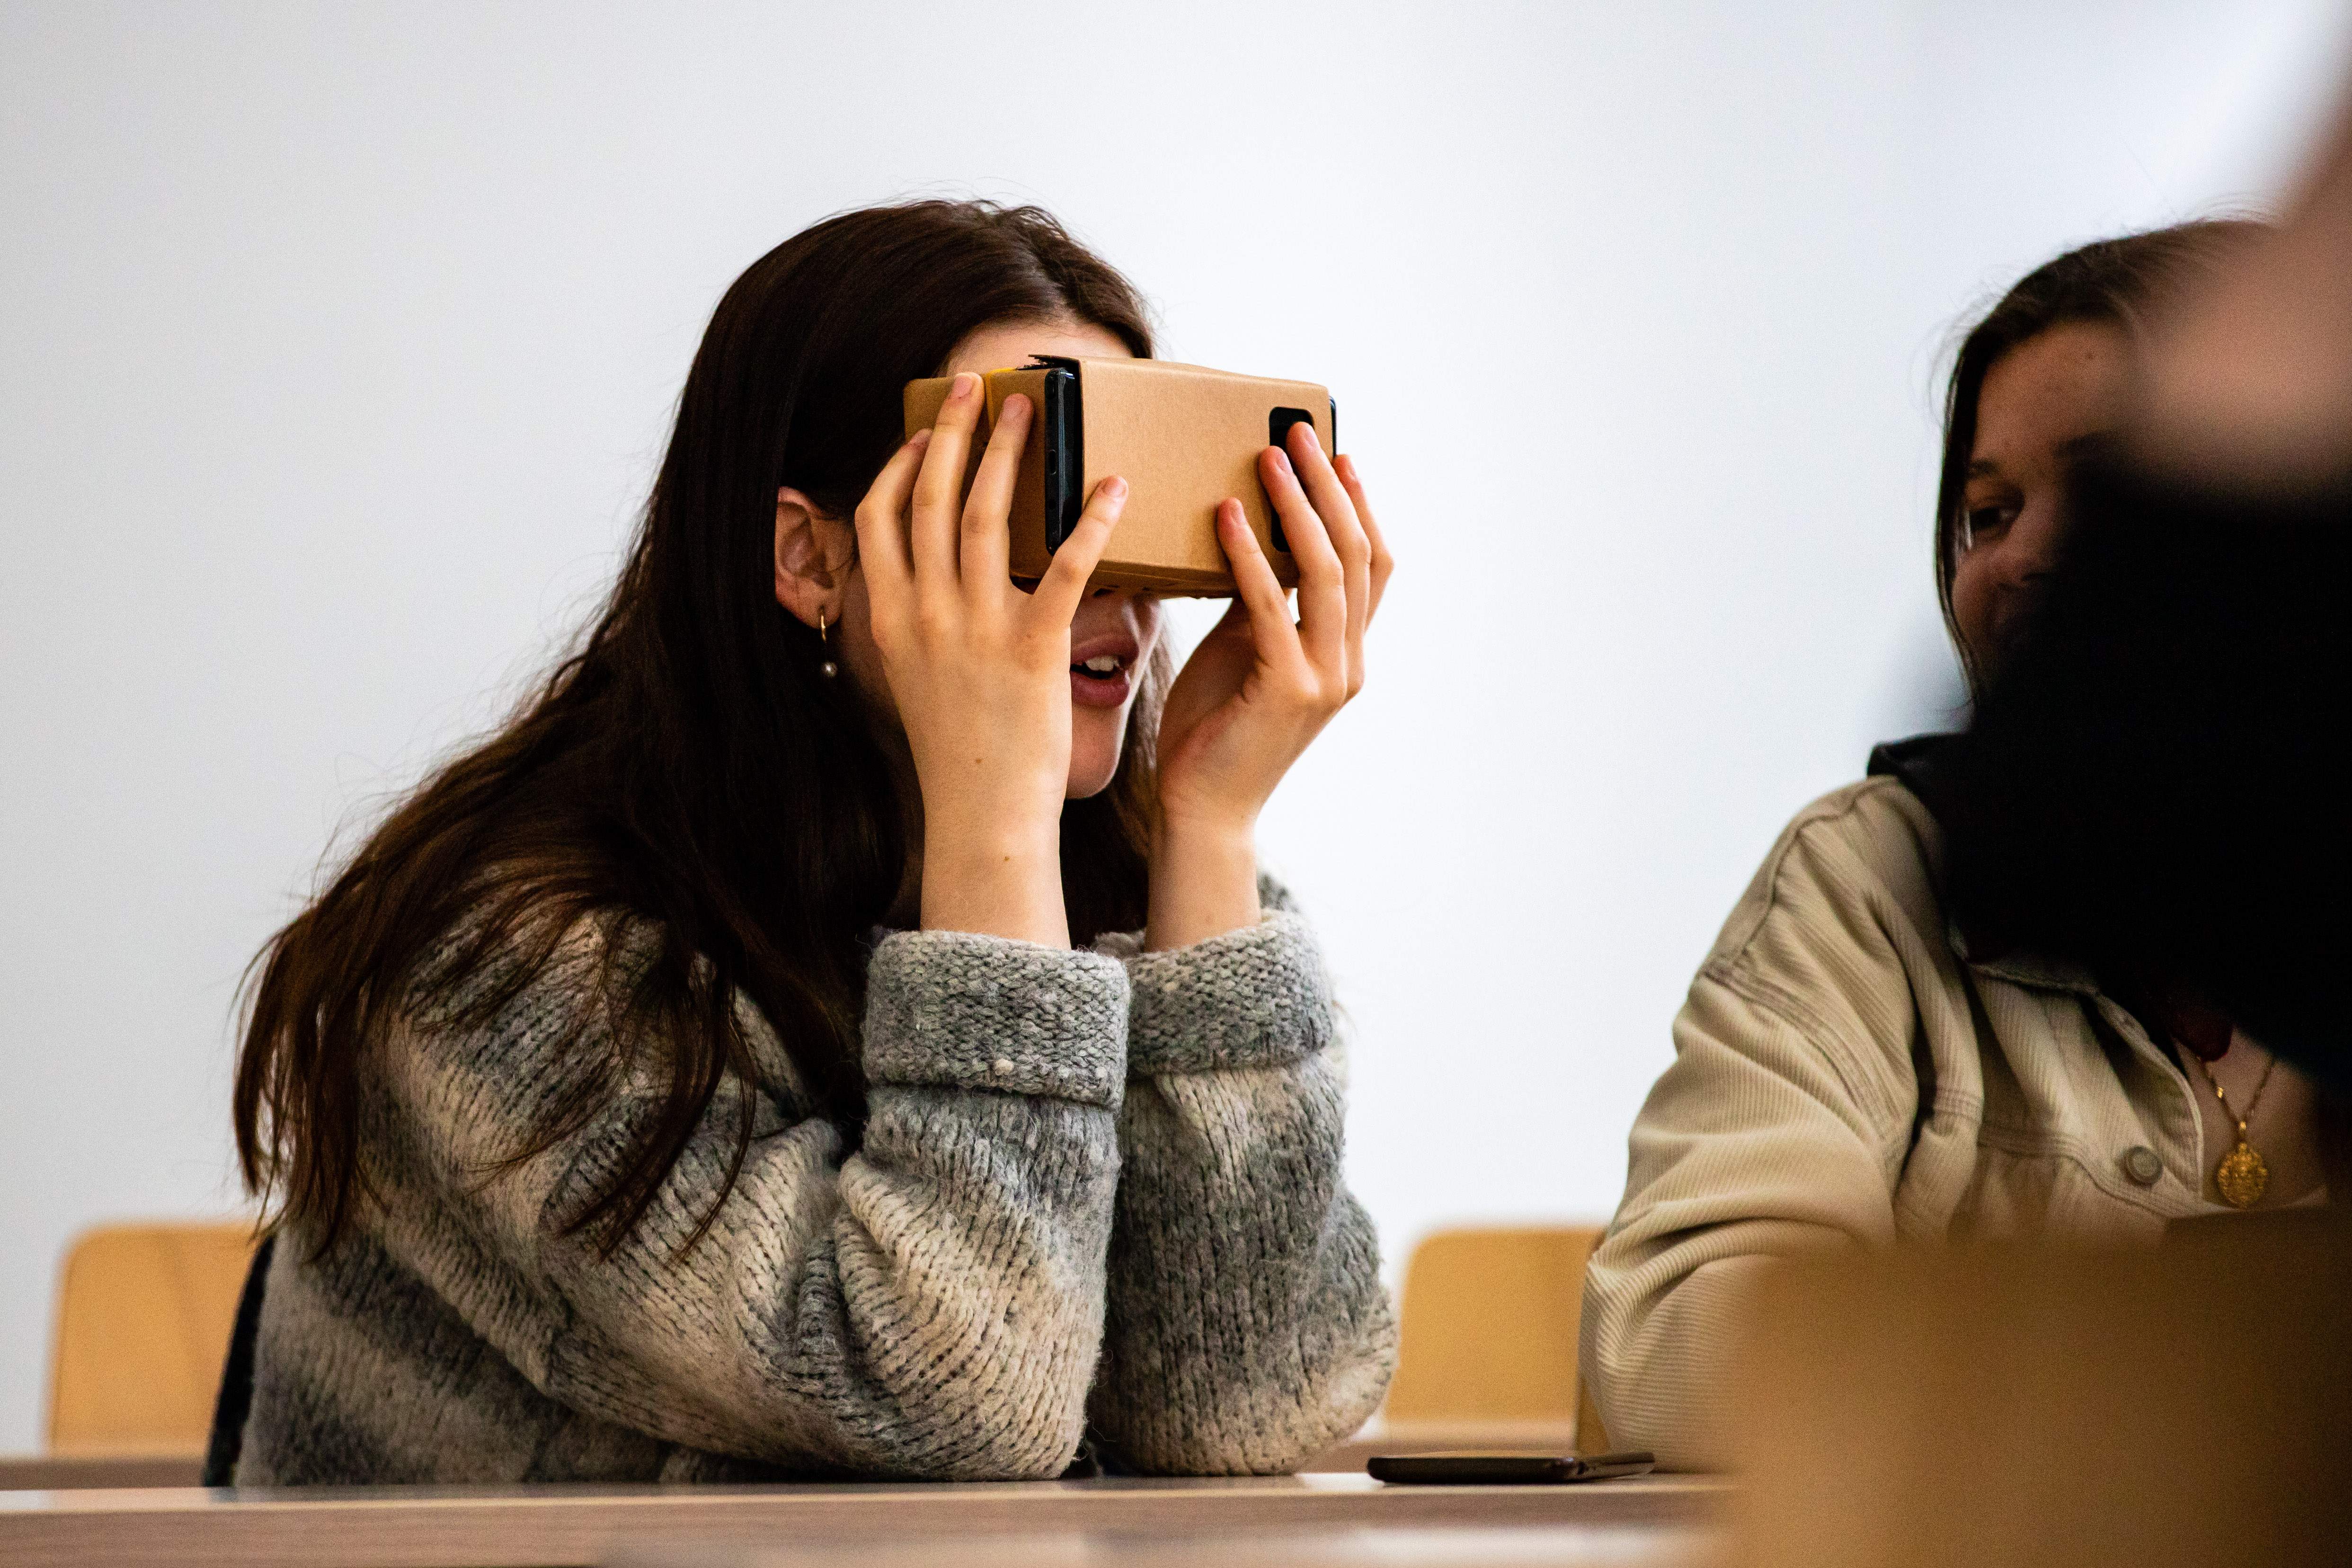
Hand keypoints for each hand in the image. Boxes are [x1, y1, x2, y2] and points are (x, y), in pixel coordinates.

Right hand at [855, 372, 1127, 944]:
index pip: (878, 519)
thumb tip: (924, 576)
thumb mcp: (915, 677)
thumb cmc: (958, 749)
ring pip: (986, 515)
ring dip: (1010, 451)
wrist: (982, 814)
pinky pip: (1066, 568)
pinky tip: (1114, 486)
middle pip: (931, 498)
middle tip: (977, 383)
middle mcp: (925, 614)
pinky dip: (1090, 520)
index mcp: (891, 618)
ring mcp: (975, 630)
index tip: (922, 431)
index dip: (900, 466)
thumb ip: (915, 620)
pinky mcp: (1032, 649)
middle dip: (953, 431)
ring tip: (1031, 408)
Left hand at [1146, 422, 1392, 948]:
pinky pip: (1271, 607)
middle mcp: (1348, 664)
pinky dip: (1249, 557)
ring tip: (1266, 458)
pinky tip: (1225, 517)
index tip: (1337, 451)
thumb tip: (1246, 534)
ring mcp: (1324, 679)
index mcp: (1345, 653)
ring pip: (1326, 573)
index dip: (1360, 505)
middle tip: (1297, 432)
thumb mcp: (1240, 651)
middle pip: (1356, 555)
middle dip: (1330, 487)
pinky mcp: (1287, 691)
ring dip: (1296, 507)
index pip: (1372, 565)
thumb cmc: (1212, 730)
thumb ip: (1257, 602)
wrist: (1200, 810)